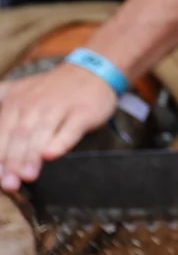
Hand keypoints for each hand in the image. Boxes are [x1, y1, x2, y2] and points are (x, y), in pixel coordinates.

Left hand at [0, 65, 117, 190]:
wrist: (92, 70)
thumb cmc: (53, 89)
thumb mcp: (19, 90)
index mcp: (16, 102)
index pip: (1, 132)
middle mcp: (35, 105)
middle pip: (19, 135)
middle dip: (12, 161)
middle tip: (10, 183)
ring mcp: (59, 107)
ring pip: (41, 133)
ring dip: (32, 156)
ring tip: (28, 176)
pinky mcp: (83, 112)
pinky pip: (70, 129)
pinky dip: (61, 142)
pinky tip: (52, 154)